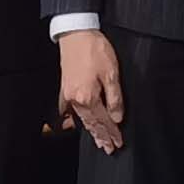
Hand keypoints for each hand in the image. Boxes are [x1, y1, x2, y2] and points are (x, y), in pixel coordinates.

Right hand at [57, 28, 126, 153]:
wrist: (75, 34)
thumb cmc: (94, 51)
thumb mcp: (111, 73)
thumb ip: (114, 98)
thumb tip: (117, 118)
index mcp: (88, 97)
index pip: (103, 121)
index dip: (112, 132)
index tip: (118, 143)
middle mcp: (76, 100)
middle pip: (92, 123)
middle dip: (102, 136)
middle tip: (109, 149)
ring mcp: (68, 95)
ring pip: (82, 118)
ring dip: (91, 130)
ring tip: (99, 142)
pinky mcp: (65, 88)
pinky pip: (71, 110)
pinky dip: (77, 119)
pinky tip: (76, 125)